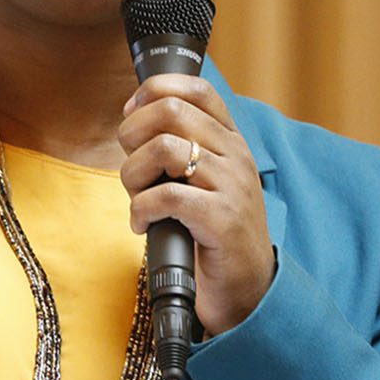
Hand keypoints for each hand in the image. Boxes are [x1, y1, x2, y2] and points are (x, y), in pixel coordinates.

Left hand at [118, 74, 275, 335]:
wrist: (248, 290)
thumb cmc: (212, 234)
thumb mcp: (203, 181)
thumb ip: (180, 148)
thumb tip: (131, 119)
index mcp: (232, 141)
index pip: (198, 89)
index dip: (155, 90)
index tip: (132, 114)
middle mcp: (236, 157)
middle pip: (171, 110)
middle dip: (133, 134)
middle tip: (132, 167)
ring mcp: (232, 187)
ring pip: (163, 148)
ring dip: (133, 174)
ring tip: (137, 199)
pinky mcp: (222, 220)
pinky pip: (165, 196)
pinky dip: (141, 209)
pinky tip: (142, 225)